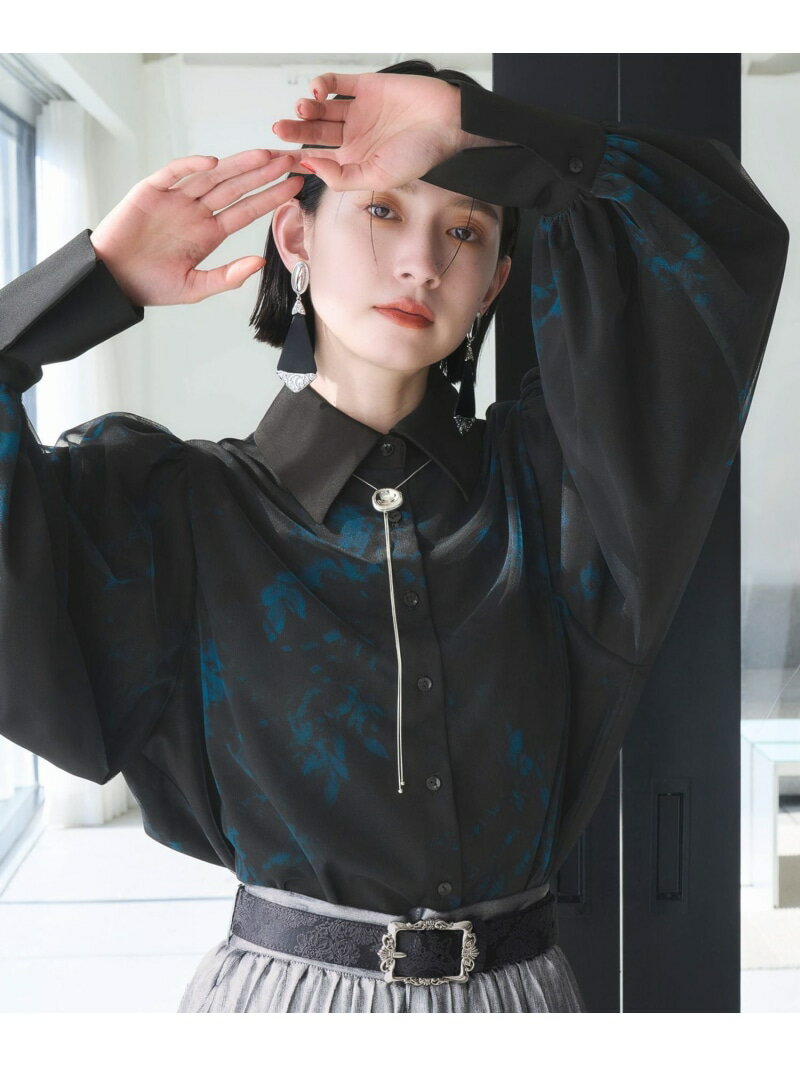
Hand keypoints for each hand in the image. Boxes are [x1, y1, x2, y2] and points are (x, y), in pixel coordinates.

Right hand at [89, 150, 303, 305]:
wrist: (111, 281)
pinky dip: (192, 166)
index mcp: (209, 233)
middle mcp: (196, 212)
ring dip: (238, 165)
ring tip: (264, 155)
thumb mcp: (195, 288)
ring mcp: (174, 199)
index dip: (271, 197)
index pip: (247, 209)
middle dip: (263, 173)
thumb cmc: (151, 286)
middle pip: (236, 187)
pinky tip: (214, 162)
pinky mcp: (150, 191)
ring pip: (212, 176)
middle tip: (290, 159)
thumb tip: (260, 263)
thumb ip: (227, 277)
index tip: (295, 186)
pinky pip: (174, 173)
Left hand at [271, 72, 479, 191]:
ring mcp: (359, 111)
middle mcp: (354, 136)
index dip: (297, 158)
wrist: (447, 124)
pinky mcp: (366, 86)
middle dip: (295, 131)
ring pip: (322, 109)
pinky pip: (337, 84)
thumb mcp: (376, 178)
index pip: (318, 160)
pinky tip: (318, 93)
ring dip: (307, 109)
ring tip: (304, 110)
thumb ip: (340, 177)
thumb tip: (307, 164)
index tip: (278, 160)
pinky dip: (322, 86)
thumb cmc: (419, 156)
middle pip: (314, 133)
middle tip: (280, 129)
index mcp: (355, 161)